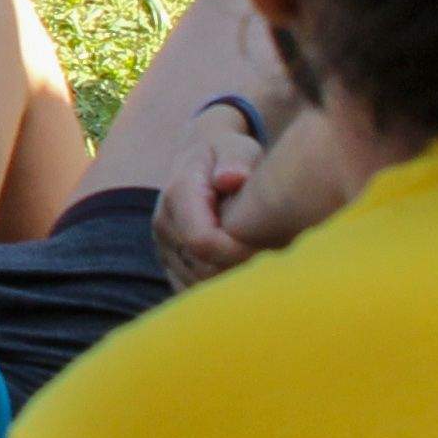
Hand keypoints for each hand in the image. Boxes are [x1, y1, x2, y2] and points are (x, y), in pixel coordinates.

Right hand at [149, 103, 265, 288]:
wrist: (202, 159)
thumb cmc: (228, 153)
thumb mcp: (235, 145)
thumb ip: (235, 159)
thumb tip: (230, 178)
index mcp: (177, 194)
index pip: (202, 241)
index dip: (238, 253)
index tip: (271, 249)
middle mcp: (163, 223)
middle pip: (201, 269)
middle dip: (239, 270)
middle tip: (274, 260)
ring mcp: (163, 245)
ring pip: (196, 285)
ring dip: (231, 283)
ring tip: (260, 265)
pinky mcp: (168, 262)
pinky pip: (190, 291)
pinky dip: (218, 291)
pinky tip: (243, 275)